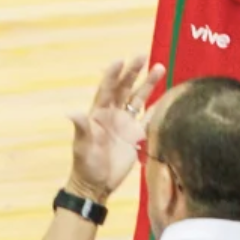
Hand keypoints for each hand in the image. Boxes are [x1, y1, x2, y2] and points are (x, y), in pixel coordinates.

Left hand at [66, 60, 159, 201]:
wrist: (97, 184)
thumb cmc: (86, 164)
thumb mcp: (82, 145)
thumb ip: (81, 128)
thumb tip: (72, 113)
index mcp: (99, 113)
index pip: (107, 89)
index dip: (113, 74)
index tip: (120, 60)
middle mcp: (113, 114)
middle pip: (125, 88)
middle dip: (133, 72)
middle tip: (143, 55)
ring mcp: (126, 123)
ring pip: (138, 98)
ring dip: (148, 84)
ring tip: (159, 68)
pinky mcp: (136, 135)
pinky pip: (149, 117)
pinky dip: (157, 106)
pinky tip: (167, 95)